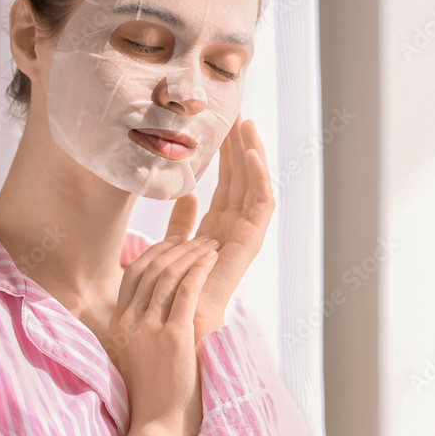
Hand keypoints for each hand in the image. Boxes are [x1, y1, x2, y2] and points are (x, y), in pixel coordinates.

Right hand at [110, 235, 219, 435]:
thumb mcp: (140, 354)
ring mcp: (149, 329)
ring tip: (211, 245)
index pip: (134, 274)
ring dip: (192, 254)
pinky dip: (199, 271)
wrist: (159, 427)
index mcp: (119, 325)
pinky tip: (211, 260)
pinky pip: (185, 292)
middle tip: (201, 239)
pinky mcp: (173, 337)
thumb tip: (165, 306)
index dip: (156, 251)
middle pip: (150, 268)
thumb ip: (146, 328)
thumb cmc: (157, 395)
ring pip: (168, 275)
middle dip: (178, 247)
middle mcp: (129, 322)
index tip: (177, 240)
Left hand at [164, 115, 275, 344]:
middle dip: (239, 145)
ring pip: (254, 184)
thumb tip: (186, 195)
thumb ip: (180, 222)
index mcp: (218, 228)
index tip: (219, 125)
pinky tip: (251, 152)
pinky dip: (259, 176)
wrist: (179, 323)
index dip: (224, 154)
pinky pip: (262, 202)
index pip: (225, 182)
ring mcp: (246, 234)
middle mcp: (235, 228)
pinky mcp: (252, 240)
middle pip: (241, 178)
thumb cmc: (172, 293)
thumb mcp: (173, 245)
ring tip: (246, 123)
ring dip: (252, 153)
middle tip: (235, 112)